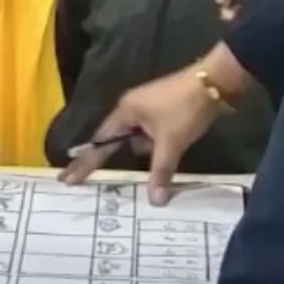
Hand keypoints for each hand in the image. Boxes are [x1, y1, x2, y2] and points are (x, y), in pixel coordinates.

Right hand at [61, 59, 230, 203]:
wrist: (216, 82)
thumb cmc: (185, 109)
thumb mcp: (171, 143)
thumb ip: (160, 171)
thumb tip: (155, 201)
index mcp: (125, 112)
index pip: (99, 142)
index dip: (85, 162)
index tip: (67, 179)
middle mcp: (131, 109)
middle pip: (117, 140)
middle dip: (109, 160)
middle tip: (89, 181)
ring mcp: (148, 108)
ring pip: (138, 139)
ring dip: (143, 153)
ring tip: (143, 169)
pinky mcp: (164, 111)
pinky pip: (151, 135)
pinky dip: (155, 149)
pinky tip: (163, 161)